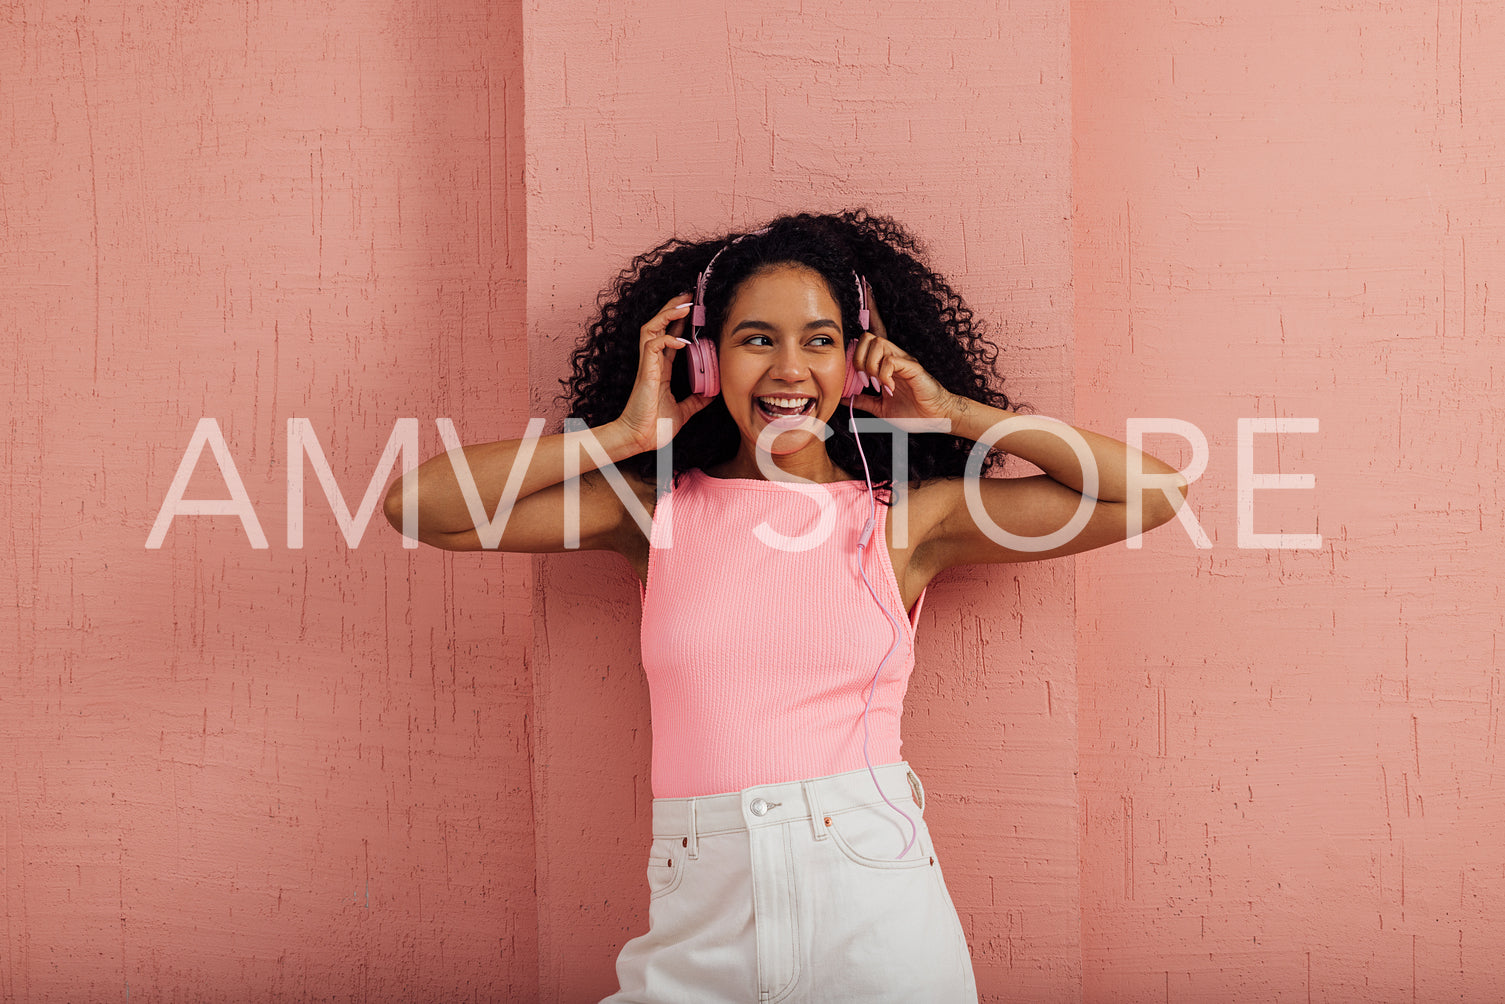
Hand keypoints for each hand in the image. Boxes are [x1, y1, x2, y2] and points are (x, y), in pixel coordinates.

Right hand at [614, 294, 713, 451]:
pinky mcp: (646, 372)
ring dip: (668, 315)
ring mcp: (648, 365)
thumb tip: (713, 393)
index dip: (680, 322)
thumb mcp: (684, 411)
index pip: (670, 337)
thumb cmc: (655, 427)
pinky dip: (667, 339)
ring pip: (652, 328)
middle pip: (659, 325)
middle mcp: (653, 362)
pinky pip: (653, 346)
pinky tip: (681, 341)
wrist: (639, 439)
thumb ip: (696, 400)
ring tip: (685, 305)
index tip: (694, 310)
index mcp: (661, 369)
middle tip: (690, 295)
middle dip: (673, 308)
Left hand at [846, 278, 960, 422]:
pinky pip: (891, 361)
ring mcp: (905, 360)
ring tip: (877, 382)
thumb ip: (864, 400)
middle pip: (869, 337)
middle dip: (859, 357)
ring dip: (870, 365)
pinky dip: (884, 374)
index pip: (876, 332)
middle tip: (864, 377)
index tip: (865, 289)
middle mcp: (896, 356)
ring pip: (878, 344)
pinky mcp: (913, 368)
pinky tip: (888, 387)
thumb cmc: (913, 412)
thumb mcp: (881, 408)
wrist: (935, 419)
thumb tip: (844, 397)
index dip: (871, 311)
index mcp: (888, 362)